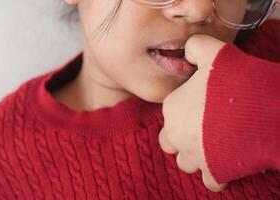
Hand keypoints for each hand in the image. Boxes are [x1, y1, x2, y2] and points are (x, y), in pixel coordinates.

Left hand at [159, 34, 227, 191]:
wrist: (265, 108)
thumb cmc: (236, 81)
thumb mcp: (214, 53)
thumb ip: (196, 47)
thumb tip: (188, 49)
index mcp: (172, 109)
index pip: (169, 115)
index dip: (183, 112)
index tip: (201, 109)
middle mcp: (177, 135)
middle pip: (170, 142)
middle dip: (182, 138)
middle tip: (202, 129)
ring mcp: (194, 156)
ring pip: (186, 163)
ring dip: (196, 156)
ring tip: (214, 145)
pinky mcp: (214, 172)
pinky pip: (210, 180)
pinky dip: (217, 174)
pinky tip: (228, 161)